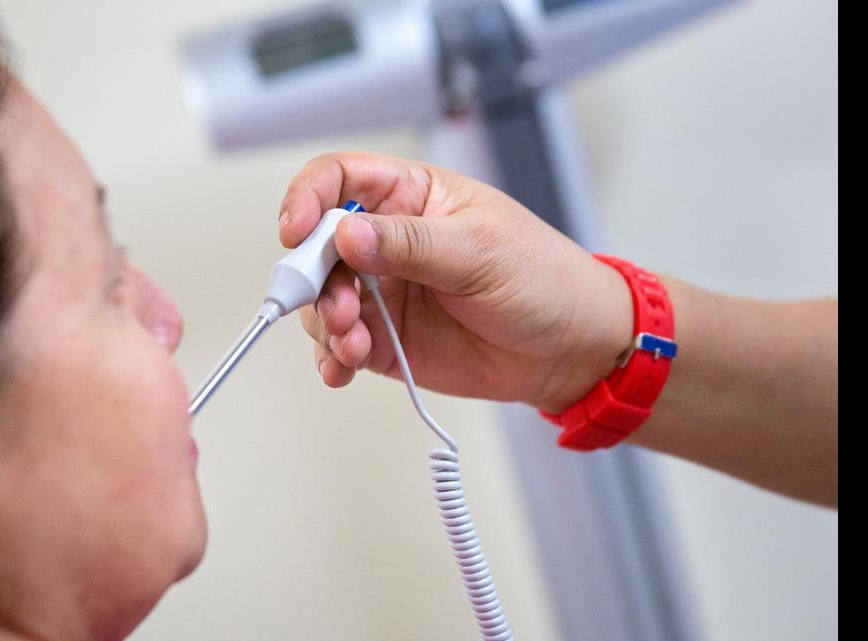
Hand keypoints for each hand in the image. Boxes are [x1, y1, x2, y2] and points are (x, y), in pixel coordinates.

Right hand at [279, 153, 633, 413]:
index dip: (308, 198)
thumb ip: (410, 243)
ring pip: (322, 300)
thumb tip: (346, 232)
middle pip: (318, 246)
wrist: (570, 350)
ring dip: (325, 323)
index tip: (296, 230)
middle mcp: (387, 241)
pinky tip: (343, 368)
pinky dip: (333, 357)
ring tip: (354, 343)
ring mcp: (383, 292)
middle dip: (313, 278)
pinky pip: (340, 345)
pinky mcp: (385, 339)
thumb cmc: (543, 279)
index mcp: (411, 197)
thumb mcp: (480, 251)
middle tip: (335, 307)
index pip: (339, 179)